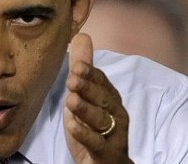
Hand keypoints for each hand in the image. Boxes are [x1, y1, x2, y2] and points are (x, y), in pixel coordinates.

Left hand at [64, 33, 131, 162]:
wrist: (103, 163)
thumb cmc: (93, 127)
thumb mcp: (84, 96)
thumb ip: (83, 68)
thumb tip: (82, 36)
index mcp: (111, 99)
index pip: (102, 82)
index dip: (91, 73)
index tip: (76, 65)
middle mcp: (116, 114)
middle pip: (104, 99)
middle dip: (88, 88)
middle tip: (72, 78)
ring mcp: (114, 135)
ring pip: (101, 120)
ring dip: (86, 109)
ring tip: (71, 100)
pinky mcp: (106, 153)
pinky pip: (97, 143)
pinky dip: (85, 134)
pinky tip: (72, 126)